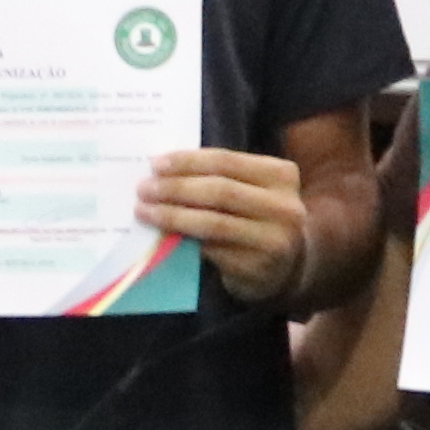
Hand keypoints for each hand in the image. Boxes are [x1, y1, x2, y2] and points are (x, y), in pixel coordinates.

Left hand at [139, 143, 312, 306]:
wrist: (284, 269)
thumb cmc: (256, 220)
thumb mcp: (251, 191)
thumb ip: (221, 178)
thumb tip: (163, 171)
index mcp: (281, 175)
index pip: (227, 161)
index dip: (188, 161)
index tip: (155, 164)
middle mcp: (284, 206)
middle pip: (220, 190)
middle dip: (176, 188)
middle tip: (144, 189)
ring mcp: (273, 239)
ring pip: (213, 222)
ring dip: (173, 216)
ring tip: (144, 211)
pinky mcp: (257, 268)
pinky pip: (212, 250)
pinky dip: (183, 241)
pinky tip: (162, 235)